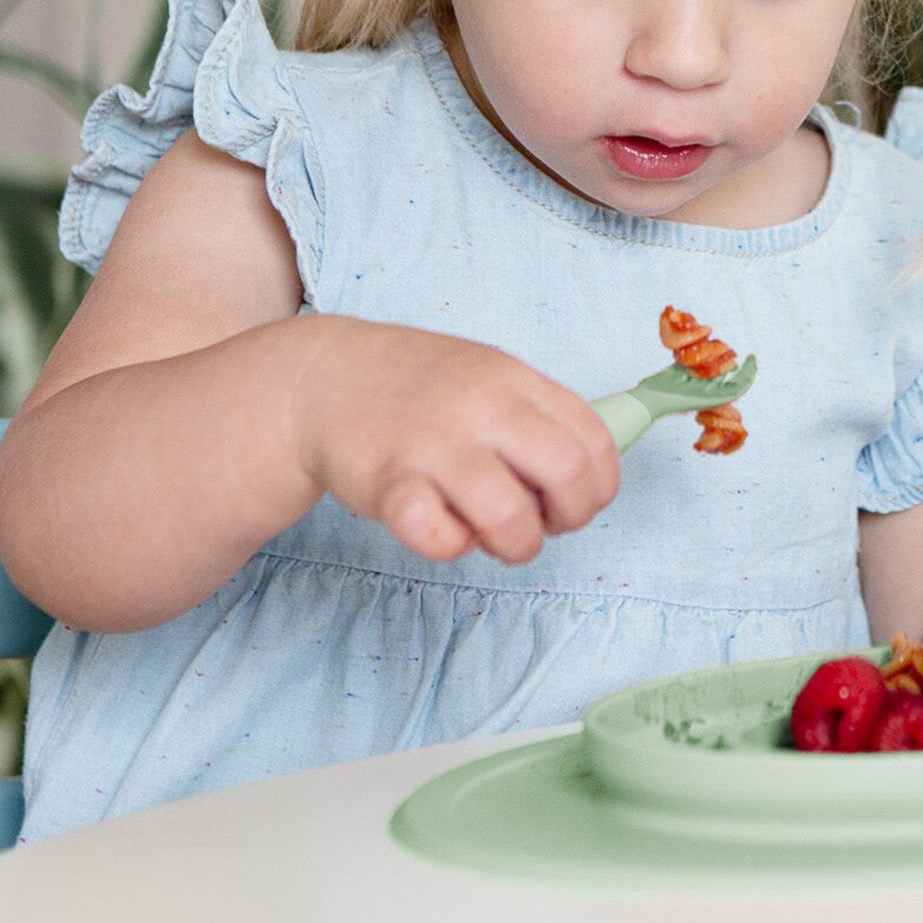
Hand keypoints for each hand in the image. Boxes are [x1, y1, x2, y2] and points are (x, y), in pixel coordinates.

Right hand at [290, 316, 620, 565]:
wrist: (325, 377)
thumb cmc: (419, 389)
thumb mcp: (488, 376)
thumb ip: (538, 416)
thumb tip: (591, 475)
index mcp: (515, 379)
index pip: (595, 440)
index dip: (598, 487)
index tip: (573, 501)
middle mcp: (481, 406)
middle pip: (567, 473)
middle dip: (571, 518)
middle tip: (541, 524)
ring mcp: (434, 444)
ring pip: (510, 515)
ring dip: (516, 544)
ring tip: (494, 537)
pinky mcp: (387, 483)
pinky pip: (438, 536)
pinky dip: (450, 546)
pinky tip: (441, 528)